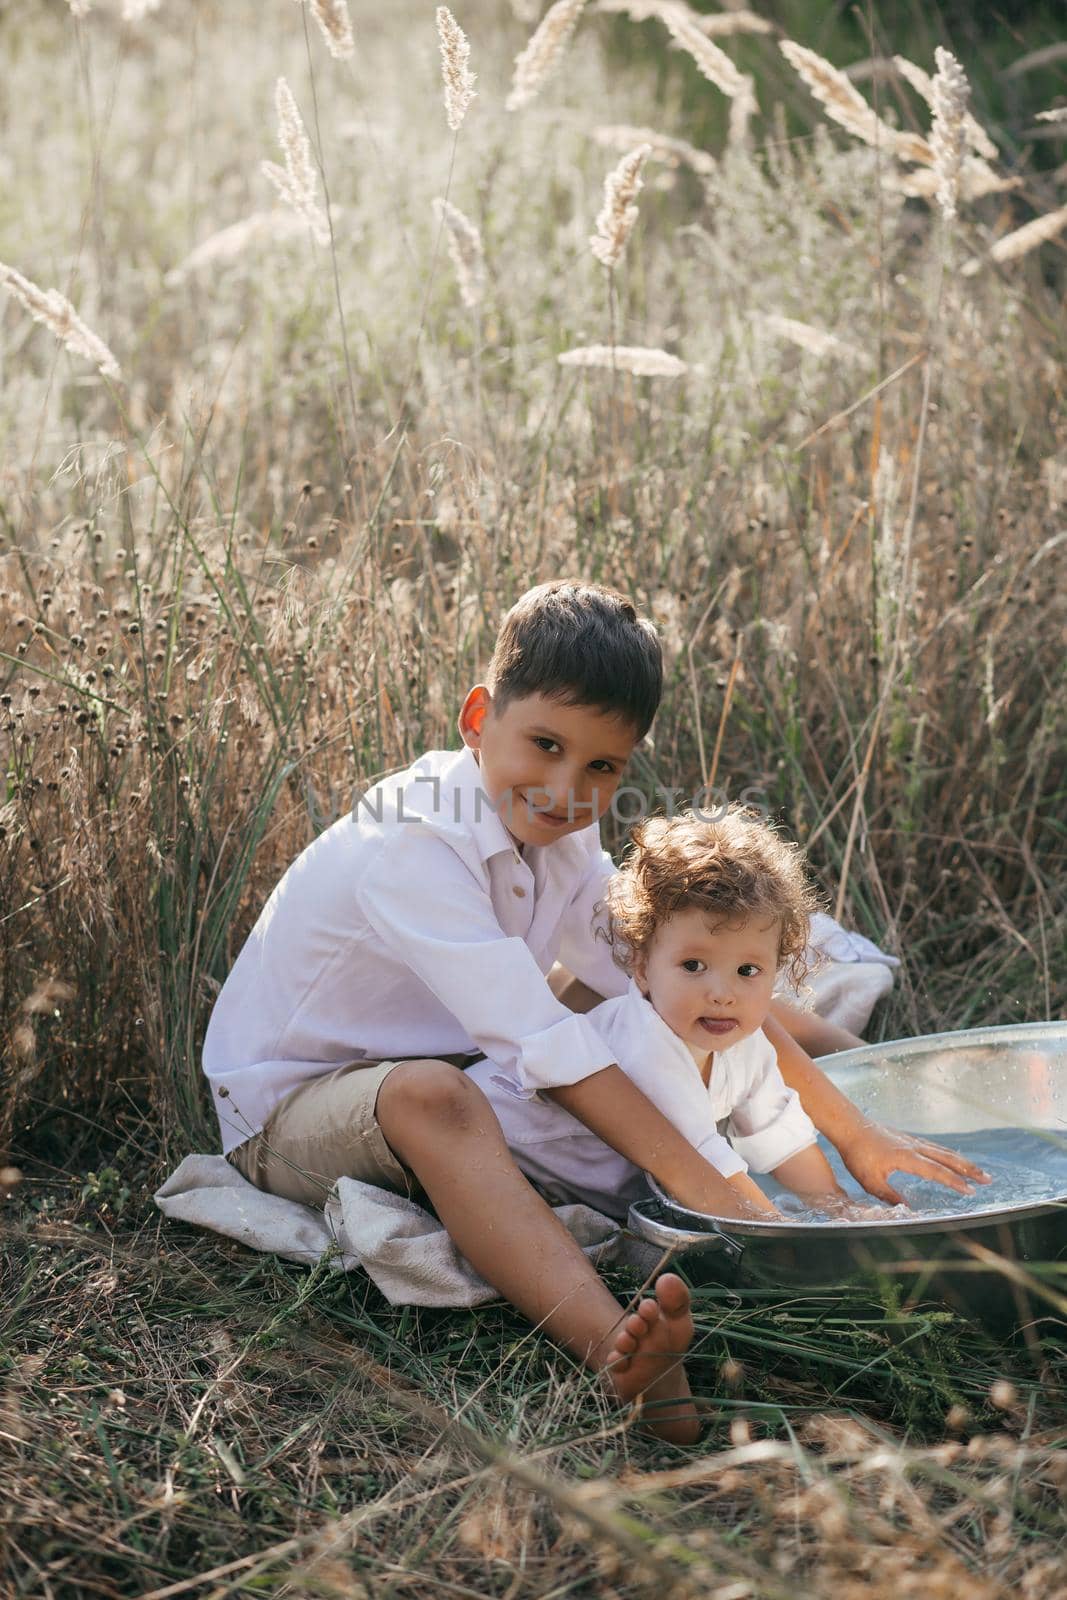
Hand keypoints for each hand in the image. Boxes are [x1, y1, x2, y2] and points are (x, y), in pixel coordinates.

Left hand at [838, 1121, 990, 1204]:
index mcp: (907, 1158)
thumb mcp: (870, 1181)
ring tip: (978, 1170)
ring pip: (943, 1151)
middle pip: (947, 1159)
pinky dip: (948, 1154)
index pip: (936, 1171)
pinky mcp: (908, 1138)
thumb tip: (908, 1209)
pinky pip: (934, 1146)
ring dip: (962, 1161)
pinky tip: (952, 1158)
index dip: (954, 1182)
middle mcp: (914, 1147)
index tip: (971, 1190)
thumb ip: (889, 1196)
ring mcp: (912, 1141)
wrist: (850, 1126)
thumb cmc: (857, 1154)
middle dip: (969, 1170)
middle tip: (988, 1179)